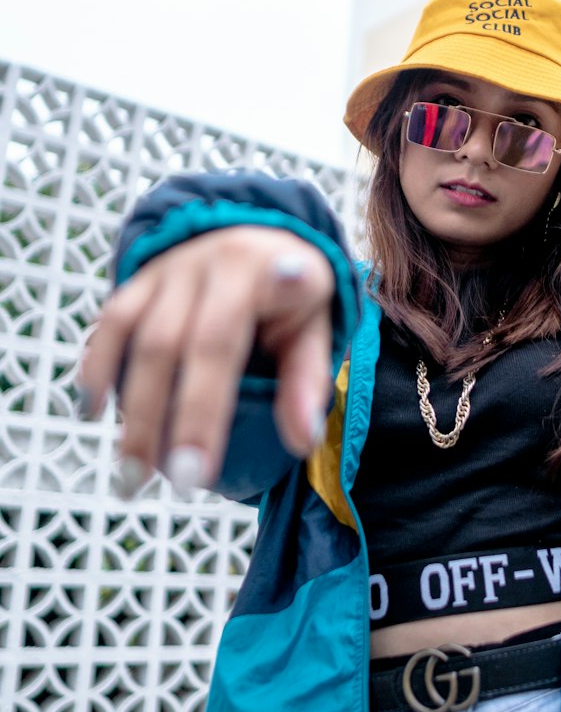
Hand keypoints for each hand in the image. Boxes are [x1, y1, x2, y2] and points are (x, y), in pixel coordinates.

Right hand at [76, 226, 335, 495]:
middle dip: (165, 421)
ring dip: (130, 409)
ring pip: (133, 338)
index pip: (222, 343)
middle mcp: (203, 263)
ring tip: (134, 473)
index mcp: (255, 269)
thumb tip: (301, 440)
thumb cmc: (293, 290)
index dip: (204, 404)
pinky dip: (97, 367)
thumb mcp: (317, 323)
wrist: (260, 228)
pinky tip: (93, 412)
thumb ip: (307, 378)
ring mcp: (166, 269)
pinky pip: (110, 323)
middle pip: (169, 346)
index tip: (198, 459)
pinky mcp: (139, 279)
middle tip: (175, 483)